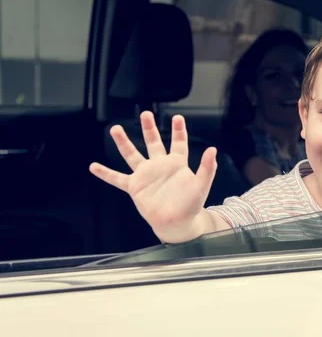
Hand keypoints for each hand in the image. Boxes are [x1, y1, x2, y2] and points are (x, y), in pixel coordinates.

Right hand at [89, 111, 217, 242]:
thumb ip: (207, 168)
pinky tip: (94, 166)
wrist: (177, 222)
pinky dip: (106, 174)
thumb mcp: (202, 184)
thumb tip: (213, 149)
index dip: (178, 130)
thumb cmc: (191, 204)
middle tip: (145, 113)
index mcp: (177, 164)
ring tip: (115, 128)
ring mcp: (146, 175)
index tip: (178, 117)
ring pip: (132, 155)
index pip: (178, 143)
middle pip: (153, 142)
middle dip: (149, 128)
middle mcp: (160, 166)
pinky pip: (118, 179)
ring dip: (123, 142)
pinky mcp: (135, 187)